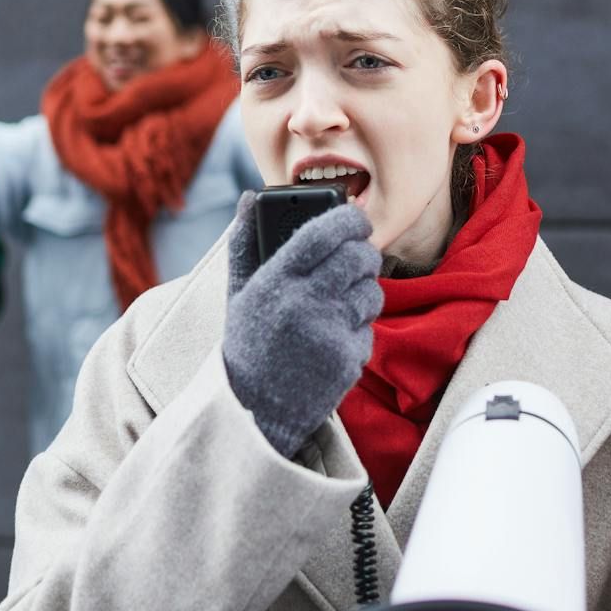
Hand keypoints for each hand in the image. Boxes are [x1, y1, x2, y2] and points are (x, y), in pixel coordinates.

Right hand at [221, 194, 382, 457]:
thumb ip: (244, 243)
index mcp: (275, 281)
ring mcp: (328, 332)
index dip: (347, 218)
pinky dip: (358, 330)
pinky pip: (369, 329)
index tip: (356, 217)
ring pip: (372, 291)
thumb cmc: (249, 345)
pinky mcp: (347, 359)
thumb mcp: (238, 294)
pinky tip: (334, 339)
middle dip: (364, 252)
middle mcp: (303, 303)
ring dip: (365, 291)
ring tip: (343, 302)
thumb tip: (249, 198)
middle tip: (358, 257)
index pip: (322, 232)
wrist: (254, 412)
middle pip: (358, 257)